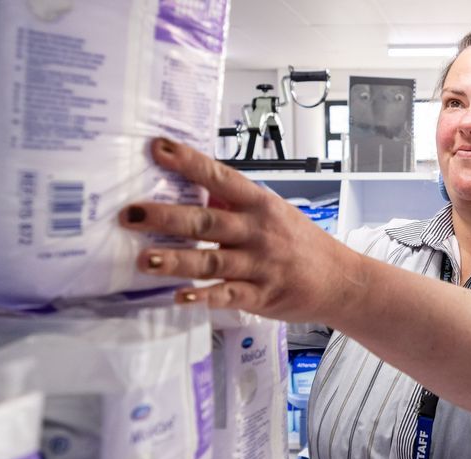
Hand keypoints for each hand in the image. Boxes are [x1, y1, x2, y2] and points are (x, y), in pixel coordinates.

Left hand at [119, 138, 368, 323]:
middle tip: (130, 213)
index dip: (188, 162)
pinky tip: (180, 297)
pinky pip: (228, 296)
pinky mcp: (260, 295)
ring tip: (144, 259)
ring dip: (176, 260)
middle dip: (166, 216)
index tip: (158, 148)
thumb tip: (194, 184)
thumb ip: (234, 202)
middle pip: (206, 221)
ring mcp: (259, 265)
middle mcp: (257, 232)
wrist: (341, 279)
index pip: (220, 177)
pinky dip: (204, 297)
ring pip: (211, 261)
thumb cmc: (301, 243)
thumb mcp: (273, 212)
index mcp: (259, 204)